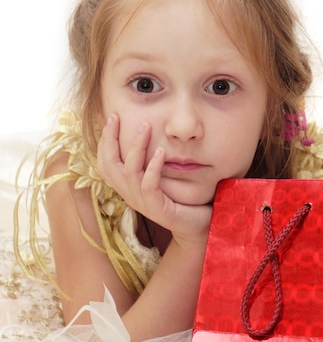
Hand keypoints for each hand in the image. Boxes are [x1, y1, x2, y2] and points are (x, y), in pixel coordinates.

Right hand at [97, 115, 211, 244]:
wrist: (199, 224)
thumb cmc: (181, 196)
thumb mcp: (161, 173)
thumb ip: (150, 156)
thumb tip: (146, 126)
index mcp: (127, 186)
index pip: (105, 162)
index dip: (104, 140)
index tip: (111, 117)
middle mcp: (130, 195)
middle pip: (109, 166)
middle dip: (110, 139)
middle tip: (117, 117)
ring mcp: (143, 203)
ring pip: (129, 172)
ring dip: (136, 147)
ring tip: (146, 127)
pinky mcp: (158, 210)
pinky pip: (148, 186)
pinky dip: (153, 167)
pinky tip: (161, 151)